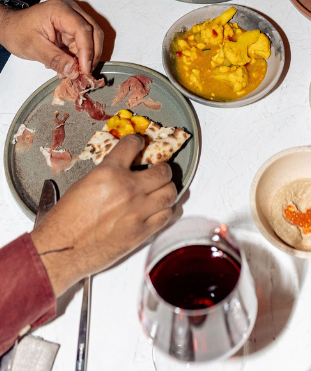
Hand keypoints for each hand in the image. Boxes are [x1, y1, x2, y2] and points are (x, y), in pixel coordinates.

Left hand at [0, 0, 102, 76]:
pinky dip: (79, 55)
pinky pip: (83, 41)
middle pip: (93, 32)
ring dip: (86, 56)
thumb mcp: (34, 48)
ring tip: (74, 71)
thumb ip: (55, 59)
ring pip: (91, 38)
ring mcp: (73, 17)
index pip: (82, 30)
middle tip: (85, 73)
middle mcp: (71, 11)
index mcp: (59, 10)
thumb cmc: (17, 32)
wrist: (9, 28)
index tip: (85, 69)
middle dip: (91, 54)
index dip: (87, 51)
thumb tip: (74, 71)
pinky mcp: (72, 26)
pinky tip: (69, 65)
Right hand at [31, 136, 175, 294]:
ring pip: (170, 192)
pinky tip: (159, 209)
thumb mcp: (83, 185)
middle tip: (157, 170)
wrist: (59, 250)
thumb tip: (124, 168)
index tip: (140, 143)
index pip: (133, 145)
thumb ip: (108, 173)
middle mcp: (128, 189)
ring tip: (160, 190)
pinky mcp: (142, 231)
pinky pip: (167, 215)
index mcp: (109, 173)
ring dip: (166, 189)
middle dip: (161, 168)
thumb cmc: (64, 221)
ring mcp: (138, 211)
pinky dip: (165, 210)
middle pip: (163, 171)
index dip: (138, 141)